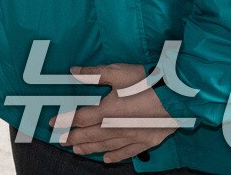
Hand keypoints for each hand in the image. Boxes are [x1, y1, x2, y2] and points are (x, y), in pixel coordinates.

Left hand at [50, 63, 179, 163]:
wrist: (177, 97)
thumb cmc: (147, 82)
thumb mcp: (117, 72)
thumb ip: (93, 73)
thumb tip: (73, 71)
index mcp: (106, 111)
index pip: (80, 118)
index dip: (65, 121)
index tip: (52, 124)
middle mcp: (116, 128)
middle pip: (90, 135)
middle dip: (74, 138)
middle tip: (61, 142)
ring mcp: (131, 137)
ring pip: (106, 146)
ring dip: (90, 148)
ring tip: (77, 151)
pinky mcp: (146, 142)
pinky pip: (127, 153)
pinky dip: (115, 156)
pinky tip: (107, 159)